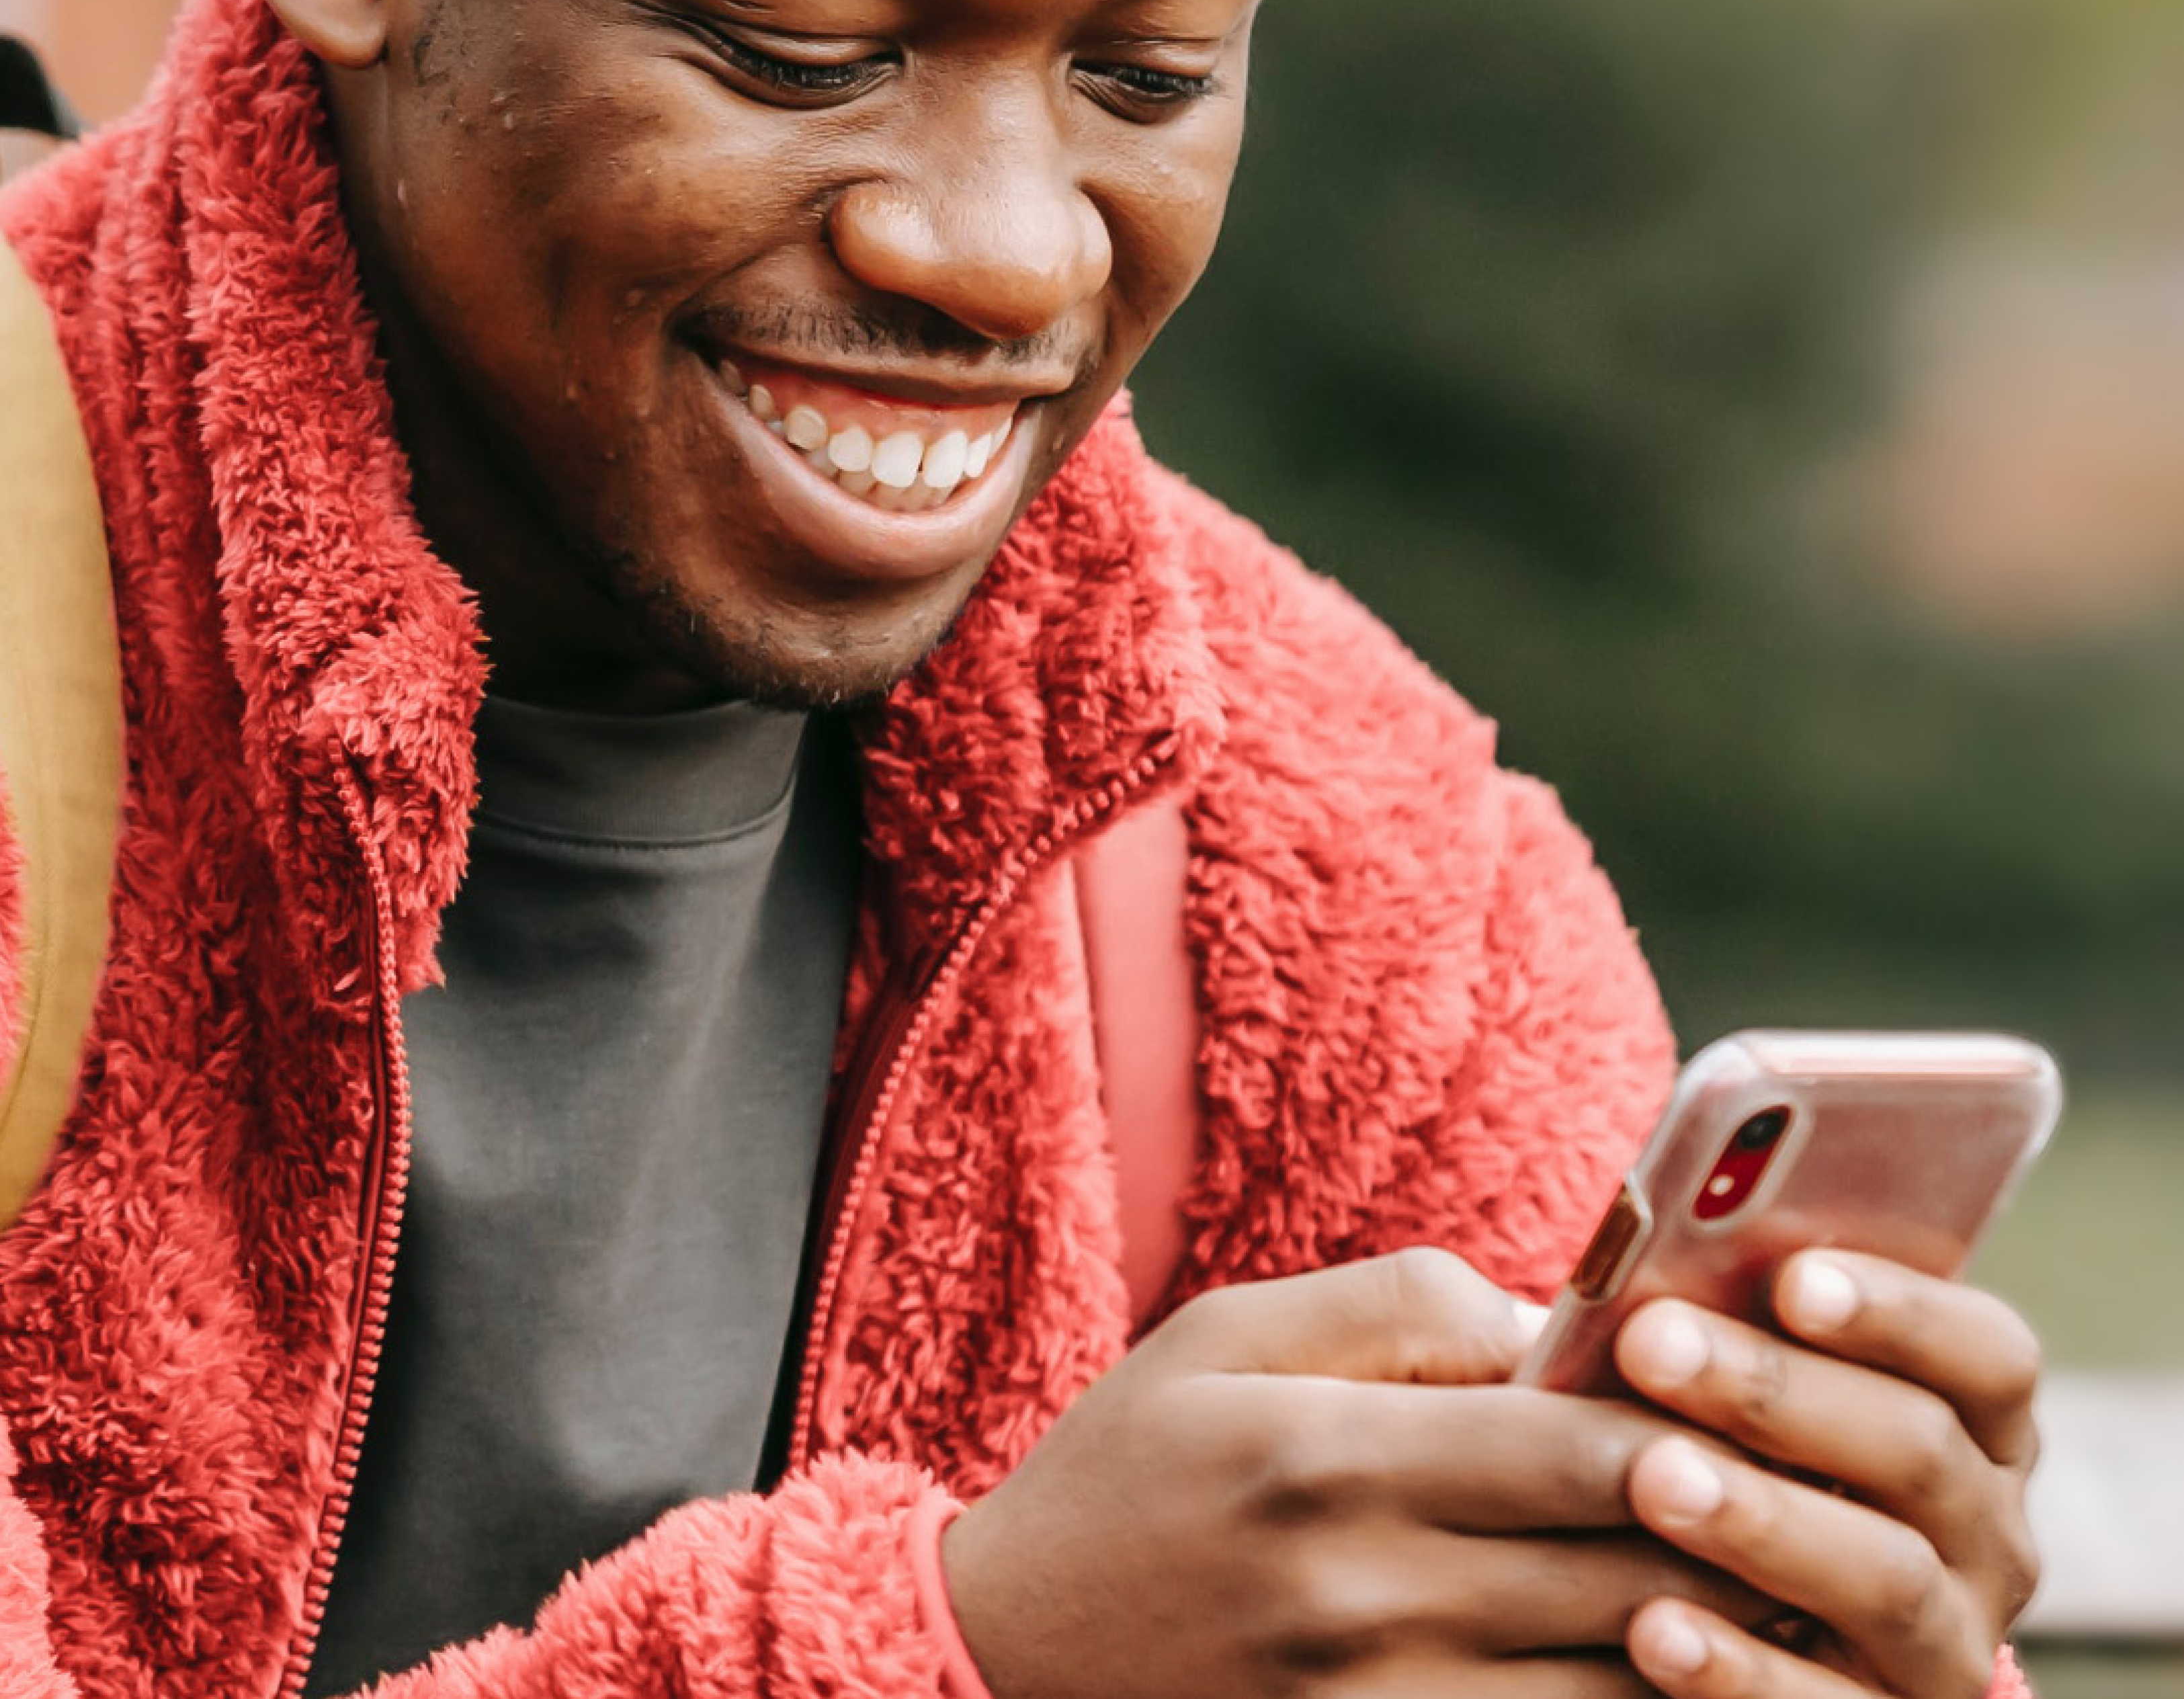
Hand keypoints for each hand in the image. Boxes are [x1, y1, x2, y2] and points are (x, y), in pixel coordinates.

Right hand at [943, 1249, 1768, 1698]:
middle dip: (1746, 1538)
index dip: (1692, 1425)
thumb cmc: (1131, 1470)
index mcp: (1332, 1458)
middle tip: (1833, 1495)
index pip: (1570, 1448)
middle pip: (1623, 1578)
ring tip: (1807, 1596)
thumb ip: (1404, 1306)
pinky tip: (1690, 1671)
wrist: (1005, 1656)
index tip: (1771, 1396)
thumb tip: (1556, 1319)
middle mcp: (1366, 1600)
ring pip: (1618, 1693)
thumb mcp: (1231, 1332)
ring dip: (1722, 1648)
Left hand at [1613, 1251, 2041, 1698]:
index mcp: (1979, 1425)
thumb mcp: (1771, 1388)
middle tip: (1652, 1344)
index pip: (1990, 1355)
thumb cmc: (1744, 1450)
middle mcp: (1988, 1536)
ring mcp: (1948, 1645)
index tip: (1794, 1278)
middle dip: (1777, 1391)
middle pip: (1919, 1450)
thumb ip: (1744, 1327)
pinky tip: (1653, 1629)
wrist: (1756, 1622)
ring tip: (1654, 1477)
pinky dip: (1738, 1669)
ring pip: (1886, 1578)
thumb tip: (1651, 1275)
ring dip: (1763, 1520)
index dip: (1901, 1310)